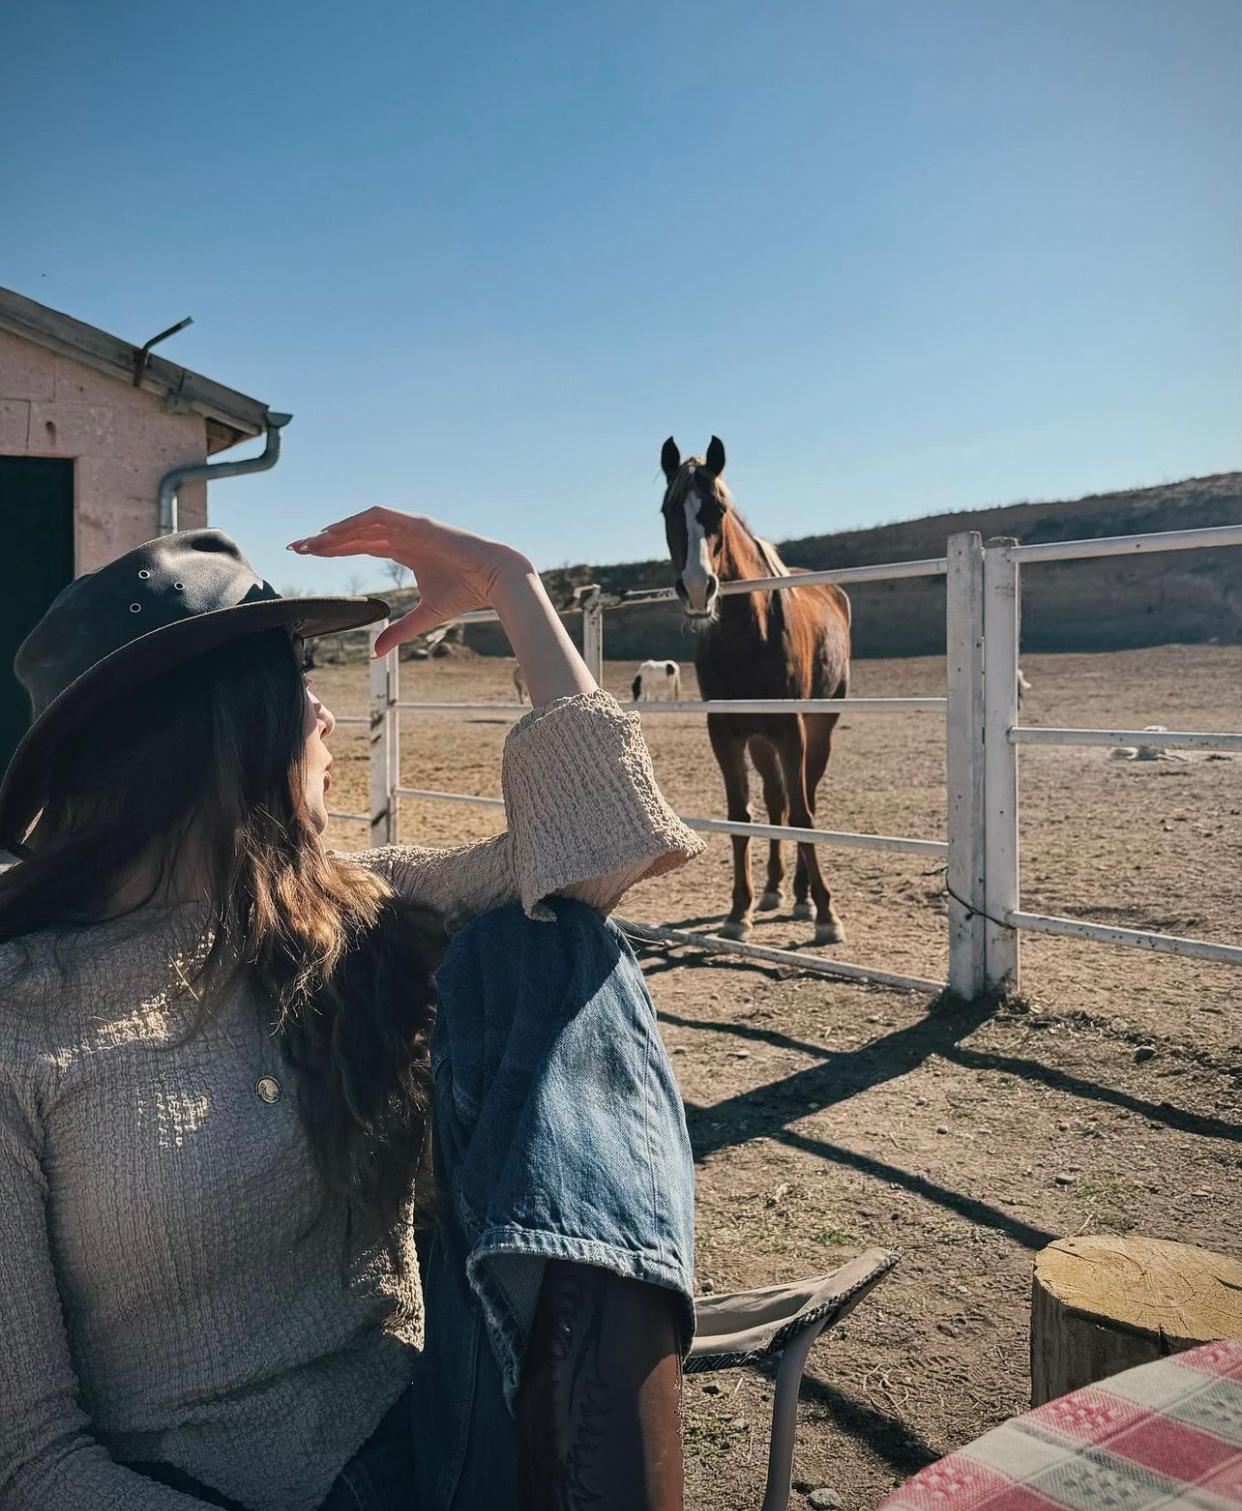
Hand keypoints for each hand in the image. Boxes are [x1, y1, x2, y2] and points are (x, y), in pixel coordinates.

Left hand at [288, 508, 528, 656]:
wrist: (494, 578)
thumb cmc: (465, 592)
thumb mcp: (424, 616)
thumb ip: (398, 630)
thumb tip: (375, 652)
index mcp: (404, 550)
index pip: (361, 545)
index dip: (335, 550)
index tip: (308, 556)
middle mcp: (403, 535)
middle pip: (355, 534)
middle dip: (325, 541)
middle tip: (297, 549)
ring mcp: (410, 526)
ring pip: (363, 524)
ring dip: (336, 531)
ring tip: (311, 543)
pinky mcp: (417, 523)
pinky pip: (379, 517)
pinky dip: (356, 522)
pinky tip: (335, 531)